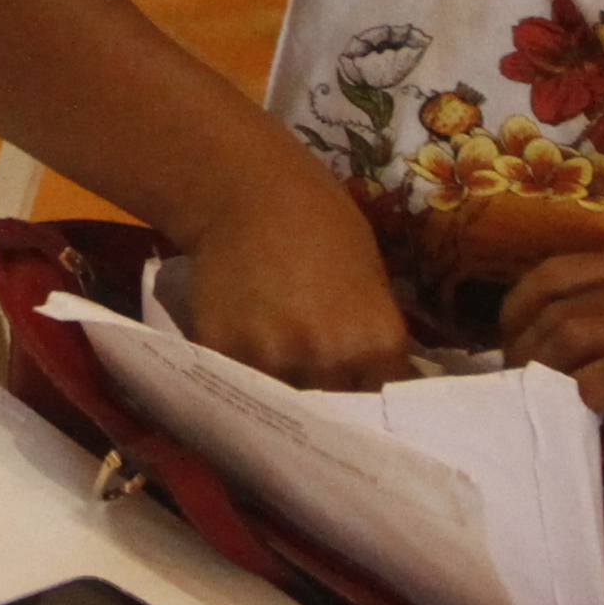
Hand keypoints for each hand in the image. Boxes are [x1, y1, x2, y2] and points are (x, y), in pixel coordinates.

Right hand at [177, 168, 411, 388]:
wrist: (246, 190)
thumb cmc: (321, 224)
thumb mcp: (371, 282)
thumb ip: (372, 341)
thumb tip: (379, 386)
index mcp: (375, 341)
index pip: (383, 403)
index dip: (373, 408)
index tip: (363, 406)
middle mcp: (327, 358)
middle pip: (331, 414)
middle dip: (327, 407)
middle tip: (318, 395)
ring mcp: (270, 359)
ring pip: (280, 407)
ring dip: (281, 397)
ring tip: (279, 375)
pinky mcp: (220, 351)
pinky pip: (236, 383)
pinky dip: (241, 377)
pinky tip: (244, 354)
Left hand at [497, 246, 603, 488]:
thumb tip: (583, 368)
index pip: (557, 267)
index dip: (518, 307)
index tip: (511, 347)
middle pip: (552, 300)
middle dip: (520, 346)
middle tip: (517, 387)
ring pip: (570, 331)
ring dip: (545, 374)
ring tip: (545, 408)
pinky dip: (586, 397)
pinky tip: (596, 419)